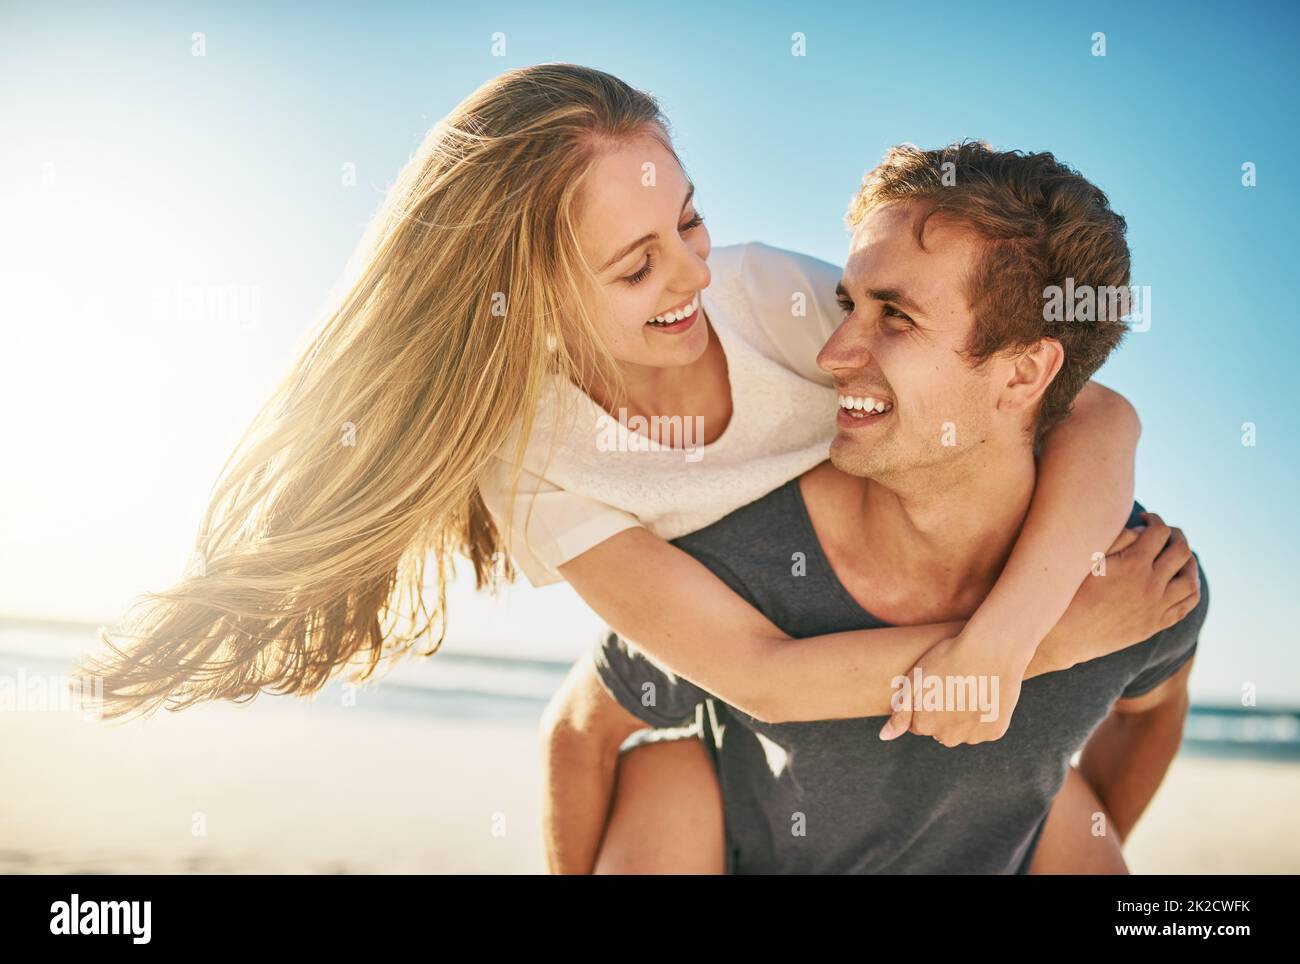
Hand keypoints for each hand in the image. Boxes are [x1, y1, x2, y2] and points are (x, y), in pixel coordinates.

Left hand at [878, 633, 1025, 745]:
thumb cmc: (948, 659)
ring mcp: (972, 737)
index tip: (935, 687)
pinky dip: (985, 716)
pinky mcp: (994, 732)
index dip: (926, 704)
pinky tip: (986, 695)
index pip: (919, 723)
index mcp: (923, 725)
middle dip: (944, 714)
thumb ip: (899, 712)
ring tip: (970, 689)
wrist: (990, 650)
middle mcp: (947, 737)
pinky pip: (985, 728)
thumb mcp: (915, 680)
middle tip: (953, 686)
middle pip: (941, 730)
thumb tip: (884, 736)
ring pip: (963, 730)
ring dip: (965, 716)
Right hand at [1049, 512, 1200, 671]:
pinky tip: (1183, 582)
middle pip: (1181, 552)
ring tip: (1179, 556)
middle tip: (1166, 533)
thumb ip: (1118, 539)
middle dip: (1176, 535)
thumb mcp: (1088, 558)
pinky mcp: (1155, 624)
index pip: (1160, 531)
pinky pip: (1186, 605)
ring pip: (1190, 580)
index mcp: (1132, 564)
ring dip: (1189, 562)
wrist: (1065, 635)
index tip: (1145, 518)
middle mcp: (1150, 585)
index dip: (1154, 519)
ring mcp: (1156, 607)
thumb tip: (1141, 530)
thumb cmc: (1070, 592)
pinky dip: (1191, 589)